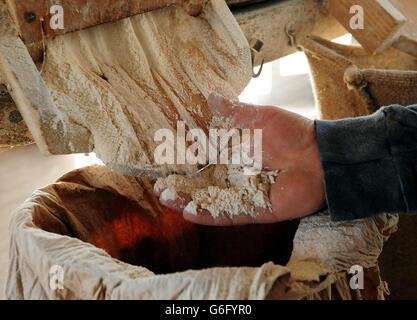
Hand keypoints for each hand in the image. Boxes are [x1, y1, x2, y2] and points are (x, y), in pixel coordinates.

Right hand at [157, 93, 325, 224]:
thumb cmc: (293, 133)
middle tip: (160, 186)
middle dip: (183, 185)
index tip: (166, 160)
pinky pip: (229, 215)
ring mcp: (246, 194)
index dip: (186, 161)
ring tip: (167, 200)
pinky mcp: (256, 210)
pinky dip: (210, 216)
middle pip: (204, 183)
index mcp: (238, 154)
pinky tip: (189, 213)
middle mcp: (238, 176)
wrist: (321, 156)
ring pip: (212, 200)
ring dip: (189, 201)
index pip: (205, 159)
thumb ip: (235, 112)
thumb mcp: (260, 118)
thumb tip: (210, 94)